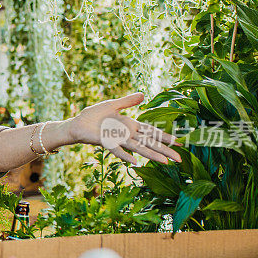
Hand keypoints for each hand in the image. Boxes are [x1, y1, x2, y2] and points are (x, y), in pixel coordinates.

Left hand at [66, 93, 181, 164]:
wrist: (77, 124)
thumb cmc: (93, 115)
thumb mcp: (112, 104)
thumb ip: (128, 101)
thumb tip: (143, 95)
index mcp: (130, 125)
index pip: (152, 132)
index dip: (165, 137)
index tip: (180, 142)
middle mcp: (127, 134)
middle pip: (150, 143)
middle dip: (165, 150)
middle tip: (180, 159)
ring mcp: (117, 139)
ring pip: (139, 148)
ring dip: (151, 155)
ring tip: (165, 162)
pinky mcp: (105, 142)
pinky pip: (117, 149)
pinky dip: (125, 155)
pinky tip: (135, 162)